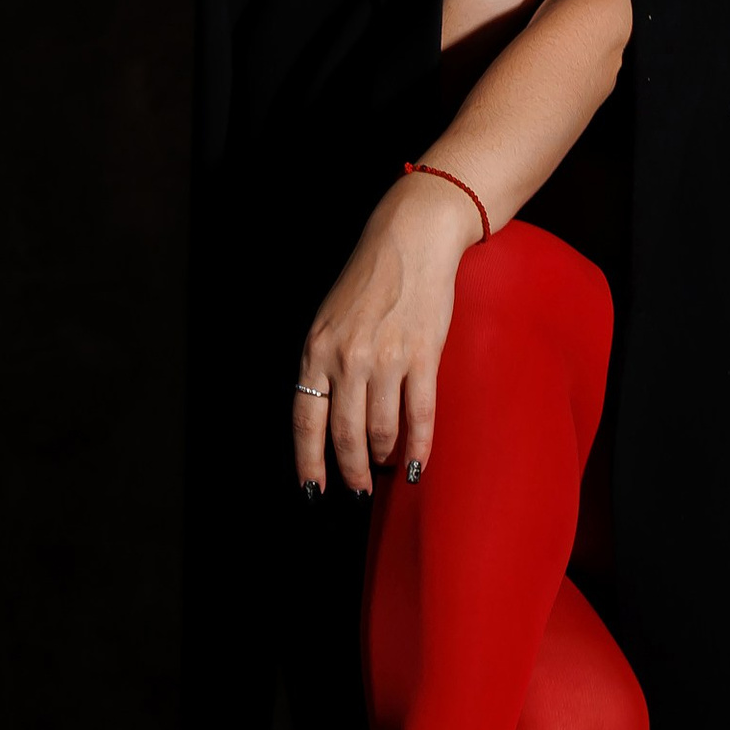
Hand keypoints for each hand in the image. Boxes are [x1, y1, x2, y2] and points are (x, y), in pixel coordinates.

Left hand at [293, 173, 481, 494]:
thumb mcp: (329, 321)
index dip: (309, 462)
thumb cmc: (369, 281)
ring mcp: (386, 358)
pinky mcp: (423, 355)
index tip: (313, 490)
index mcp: (317, 349)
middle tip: (357, 488)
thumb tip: (329, 417)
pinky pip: (419, 415)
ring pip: (382, 430)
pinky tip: (418, 465)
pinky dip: (419, 446)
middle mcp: (347, 358)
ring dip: (383, 456)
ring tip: (386, 465)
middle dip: (350, 469)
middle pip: (345, 434)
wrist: (410, 240)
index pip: (306, 420)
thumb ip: (325, 365)